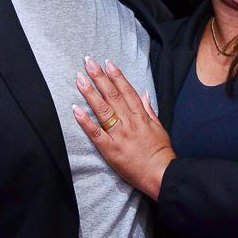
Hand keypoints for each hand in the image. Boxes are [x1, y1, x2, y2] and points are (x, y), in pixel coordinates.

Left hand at [72, 56, 174, 199]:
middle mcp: (129, 122)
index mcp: (141, 116)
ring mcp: (119, 135)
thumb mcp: (159, 128)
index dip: (116, 76)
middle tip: (89, 62)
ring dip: (90, 92)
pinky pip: (95, 132)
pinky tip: (76, 109)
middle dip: (99, 77)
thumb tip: (144, 95)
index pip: (127, 91)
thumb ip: (149, 110)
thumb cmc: (161, 153)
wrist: (161, 175)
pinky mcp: (110, 149)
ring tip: (79, 79)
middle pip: (112, 95)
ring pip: (102, 109)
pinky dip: (85, 120)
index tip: (107, 63)